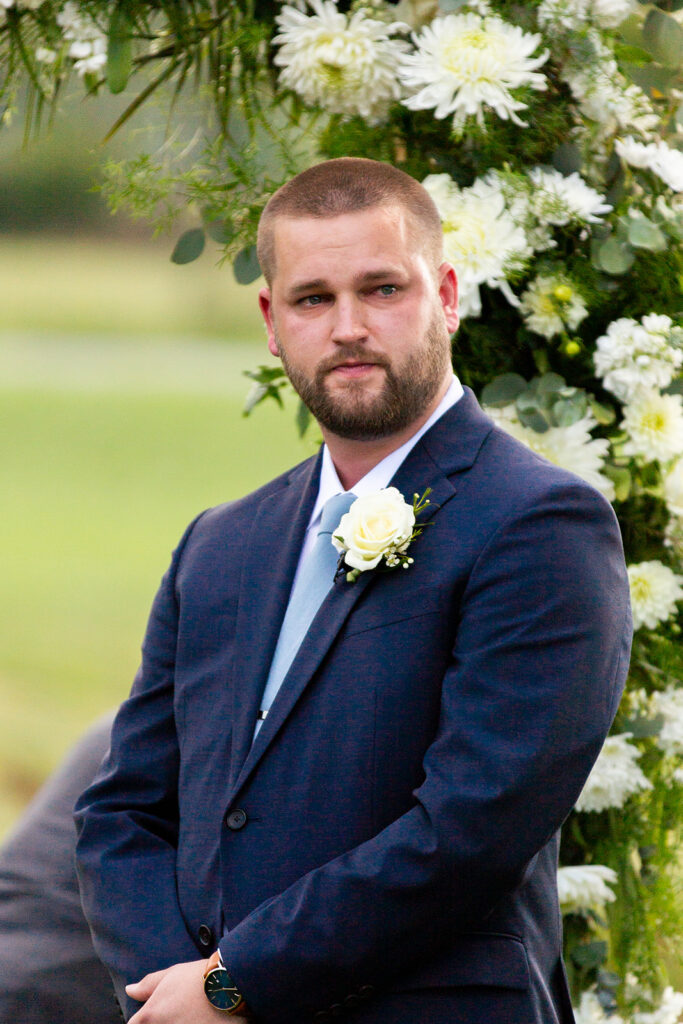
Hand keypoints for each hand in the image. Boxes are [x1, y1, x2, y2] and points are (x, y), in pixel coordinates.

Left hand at [126, 959, 248, 1022]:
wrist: (230, 987)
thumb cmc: (199, 978)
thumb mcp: (171, 975)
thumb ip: (147, 986)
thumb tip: (130, 990)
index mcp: (150, 1016)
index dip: (143, 1020)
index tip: (156, 1016)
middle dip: (162, 1022)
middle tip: (179, 1014)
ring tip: (192, 1018)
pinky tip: (200, 1022)